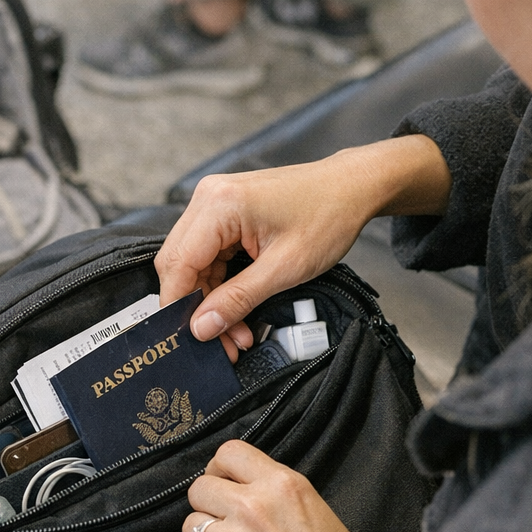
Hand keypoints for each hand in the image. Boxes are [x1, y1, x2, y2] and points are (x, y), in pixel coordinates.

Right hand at [156, 137, 450, 356]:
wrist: (353, 187)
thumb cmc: (328, 217)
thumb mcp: (284, 268)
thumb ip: (238, 299)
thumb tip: (201, 327)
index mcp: (219, 205)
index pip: (178, 264)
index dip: (180, 306)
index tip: (192, 340)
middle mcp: (208, 197)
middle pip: (179, 264)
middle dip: (198, 307)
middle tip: (221, 343)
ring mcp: (215, 201)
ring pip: (193, 263)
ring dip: (211, 299)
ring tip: (238, 332)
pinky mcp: (225, 211)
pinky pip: (209, 254)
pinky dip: (221, 284)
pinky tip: (239, 307)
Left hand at [183, 441, 407, 531]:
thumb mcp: (325, 519)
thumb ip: (284, 502)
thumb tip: (256, 498)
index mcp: (283, 487)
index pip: (229, 453)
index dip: (223, 468)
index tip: (227, 482)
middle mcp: (251, 509)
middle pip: (200, 487)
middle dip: (210, 503)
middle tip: (228, 522)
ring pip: (191, 525)